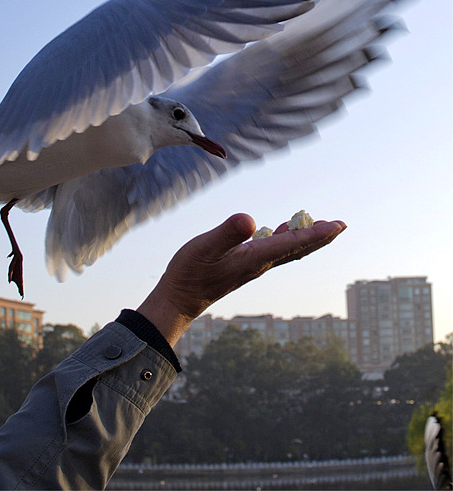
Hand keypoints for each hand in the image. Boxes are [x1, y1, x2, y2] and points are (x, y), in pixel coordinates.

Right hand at [136, 213, 346, 346]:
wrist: (179, 299)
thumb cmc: (189, 273)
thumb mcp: (205, 247)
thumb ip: (227, 233)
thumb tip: (250, 220)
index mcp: (255, 258)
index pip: (292, 244)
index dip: (315, 233)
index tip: (338, 226)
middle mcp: (258, 264)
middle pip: (297, 249)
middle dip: (319, 237)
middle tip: (340, 226)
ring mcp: (251, 266)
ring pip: (286, 250)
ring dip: (304, 238)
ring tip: (318, 227)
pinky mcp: (241, 266)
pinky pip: (271, 251)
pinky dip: (283, 239)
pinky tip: (279, 230)